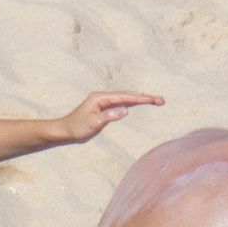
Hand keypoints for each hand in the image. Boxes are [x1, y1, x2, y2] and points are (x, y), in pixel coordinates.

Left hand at [47, 93, 161, 148]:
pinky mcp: (104, 108)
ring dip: (140, 99)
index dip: (140, 98)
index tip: (154, 99)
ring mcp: (103, 102)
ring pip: (125, 98)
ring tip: (156, 100)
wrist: (66, 130)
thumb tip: (126, 109)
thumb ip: (110, 116)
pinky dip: (132, 102)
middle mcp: (102, 97)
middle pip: (127, 95)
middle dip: (144, 97)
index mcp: (100, 98)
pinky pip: (121, 103)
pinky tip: (139, 102)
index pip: (124, 97)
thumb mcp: (94, 123)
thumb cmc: (78, 127)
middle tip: (161, 100)